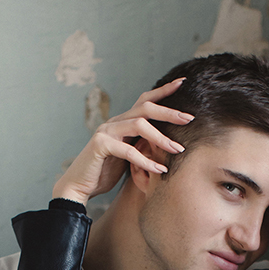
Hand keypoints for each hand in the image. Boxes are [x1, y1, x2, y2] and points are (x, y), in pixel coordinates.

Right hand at [53, 78, 194, 204]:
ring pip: (139, 125)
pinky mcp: (100, 145)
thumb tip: (167, 143)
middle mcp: (114, 122)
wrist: (78, 186)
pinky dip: (146, 160)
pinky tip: (160, 169)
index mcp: (122, 122)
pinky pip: (128, 150)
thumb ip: (142, 146)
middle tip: (189, 118)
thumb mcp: (128, 157)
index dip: (163, 91)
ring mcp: (106, 131)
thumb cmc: (104, 172)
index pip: (144, 101)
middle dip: (169, 112)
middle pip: (145, 108)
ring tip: (178, 149)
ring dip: (161, 138)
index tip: (182, 83)